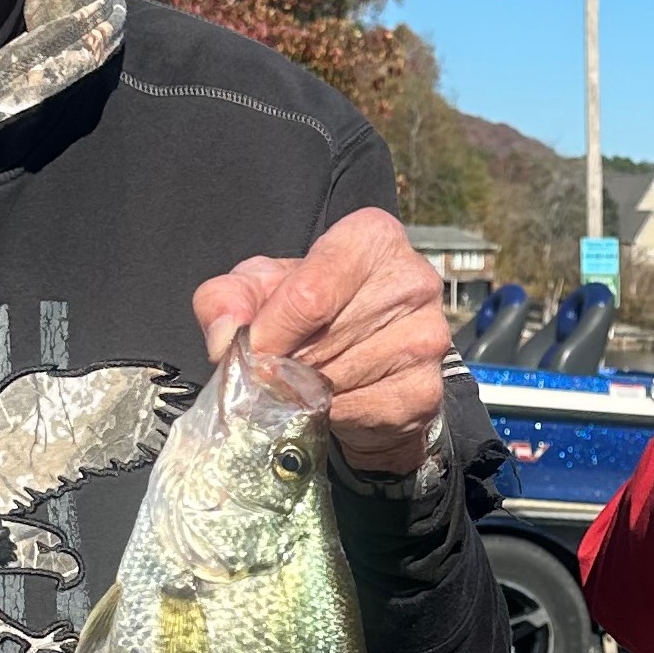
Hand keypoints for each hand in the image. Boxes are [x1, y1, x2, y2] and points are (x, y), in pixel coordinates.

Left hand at [192, 208, 451, 474]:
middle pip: (321, 340)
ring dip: (306, 391)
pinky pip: (358, 411)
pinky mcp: (426, 390)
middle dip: (286, 362)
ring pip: (336, 380)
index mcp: (372, 237)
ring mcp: (427, 338)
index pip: (311, 294)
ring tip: (308, 379)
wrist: (364, 365)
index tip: (253, 351)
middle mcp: (412, 280)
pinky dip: (332, 414)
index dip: (271, 332)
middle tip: (279, 365)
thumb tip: (226, 336)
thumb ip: (227, 299)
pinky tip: (334, 399)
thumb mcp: (259, 290)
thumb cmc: (311, 314)